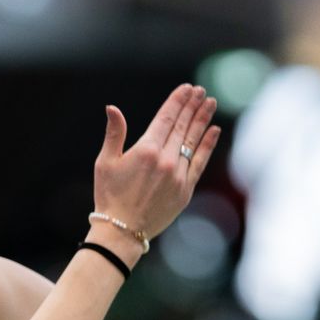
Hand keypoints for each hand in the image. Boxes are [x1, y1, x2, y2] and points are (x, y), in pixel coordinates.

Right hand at [92, 84, 220, 241]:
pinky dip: (208, 145)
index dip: (178, 101)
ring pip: (193, 141)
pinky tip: (214, 130)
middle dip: (193, 106)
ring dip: (203, 120)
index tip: (187, 88)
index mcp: (146, 150)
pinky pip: (200, 162)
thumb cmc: (109, 196)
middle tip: (201, 91)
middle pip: (183, 126)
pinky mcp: (185, 190)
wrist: (121, 232)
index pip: (167, 118)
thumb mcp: (105, 162)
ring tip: (210, 103)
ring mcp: (178, 176)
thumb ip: (114, 133)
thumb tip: (112, 107)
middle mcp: (166, 161)